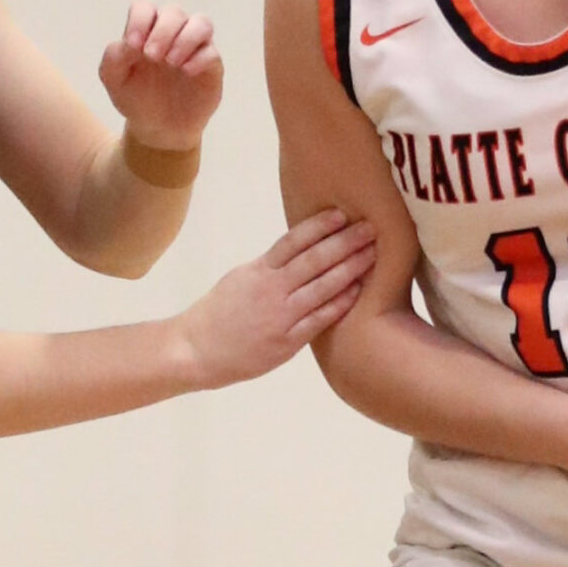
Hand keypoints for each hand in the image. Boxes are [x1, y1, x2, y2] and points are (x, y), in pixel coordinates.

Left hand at [99, 0, 223, 150]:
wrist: (158, 129)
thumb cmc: (135, 97)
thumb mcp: (113, 79)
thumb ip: (114, 56)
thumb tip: (131, 42)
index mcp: (147, 30)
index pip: (145, 7)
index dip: (139, 20)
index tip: (133, 46)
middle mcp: (173, 33)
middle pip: (174, 12)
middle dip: (162, 31)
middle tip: (152, 57)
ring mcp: (195, 47)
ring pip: (201, 23)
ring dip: (186, 38)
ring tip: (171, 62)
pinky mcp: (211, 66)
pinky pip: (212, 52)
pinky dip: (199, 59)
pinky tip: (186, 73)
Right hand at [177, 211, 376, 387]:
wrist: (194, 351)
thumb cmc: (217, 315)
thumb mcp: (239, 279)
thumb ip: (270, 268)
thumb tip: (300, 251)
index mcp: (258, 271)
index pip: (293, 242)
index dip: (319, 227)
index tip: (342, 214)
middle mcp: (270, 290)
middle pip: (314, 261)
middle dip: (345, 243)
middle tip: (371, 228)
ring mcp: (280, 317)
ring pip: (321, 288)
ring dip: (350, 269)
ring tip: (372, 255)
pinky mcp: (285, 343)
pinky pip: (318, 320)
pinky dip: (339, 304)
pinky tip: (358, 291)